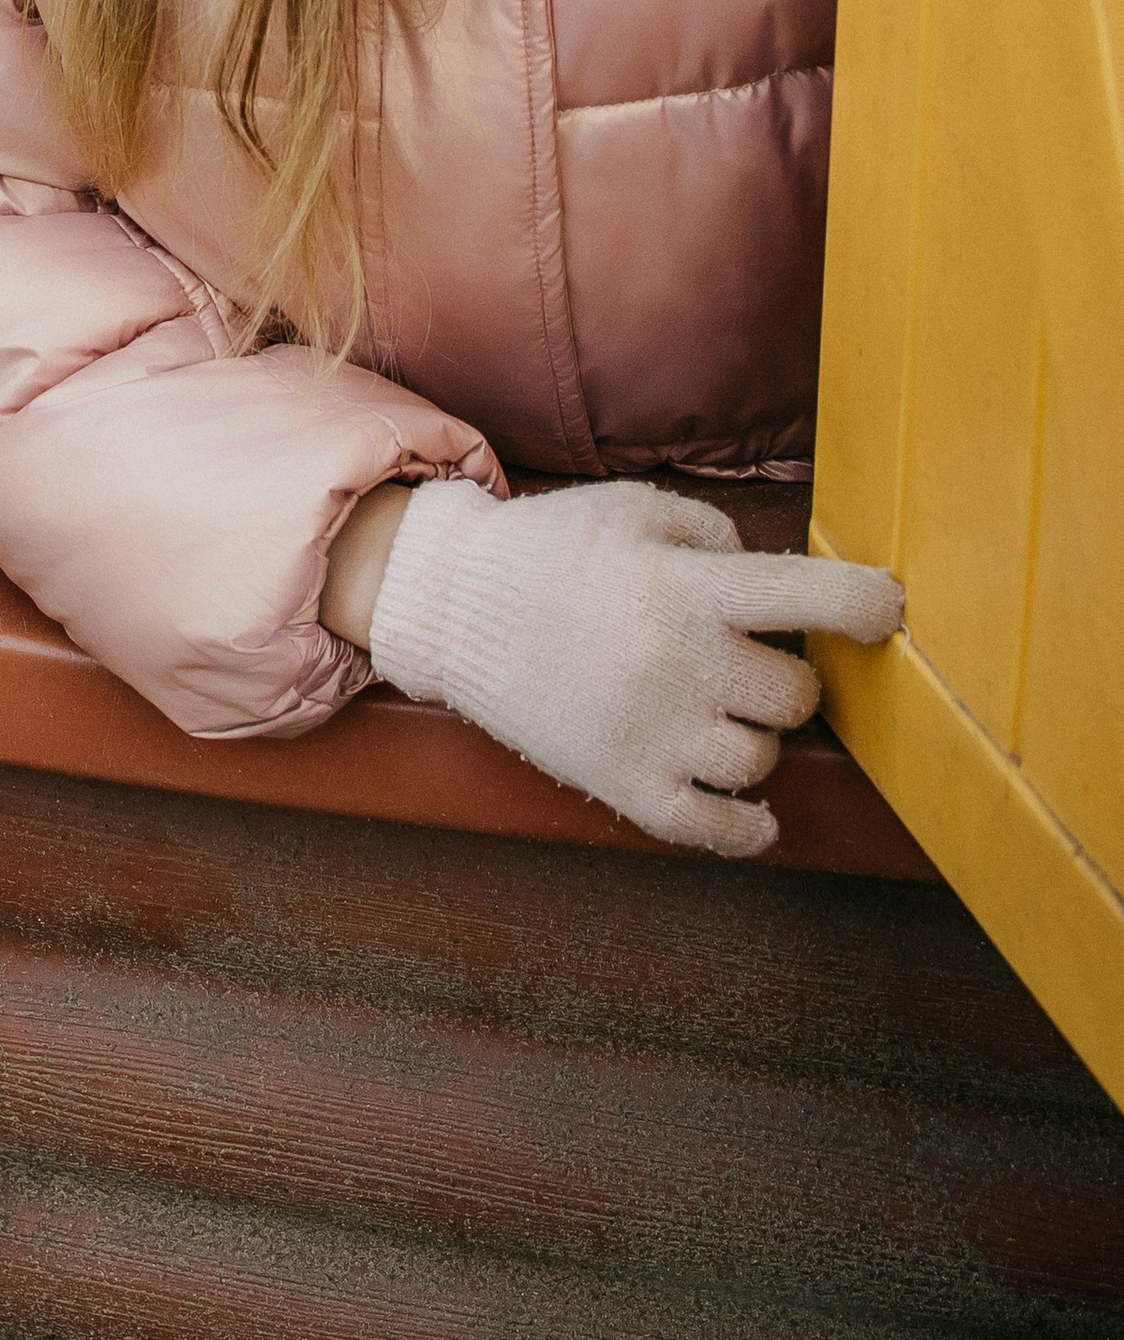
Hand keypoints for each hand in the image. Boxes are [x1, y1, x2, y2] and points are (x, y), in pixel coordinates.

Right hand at [366, 475, 903, 856]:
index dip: (871, 604)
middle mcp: (681, 663)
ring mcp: (655, 734)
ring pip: (762, 758)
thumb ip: (719, 538)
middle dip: (782, 676)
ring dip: (750, 735)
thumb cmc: (552, 550)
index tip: (888, 611)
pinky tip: (753, 811)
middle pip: (799, 695)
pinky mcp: (626, 786)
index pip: (818, 598)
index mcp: (688, 587)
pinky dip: (749, 825)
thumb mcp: (636, 509)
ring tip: (707, 709)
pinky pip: (720, 830)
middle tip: (743, 659)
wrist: (452, 605)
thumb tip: (783, 588)